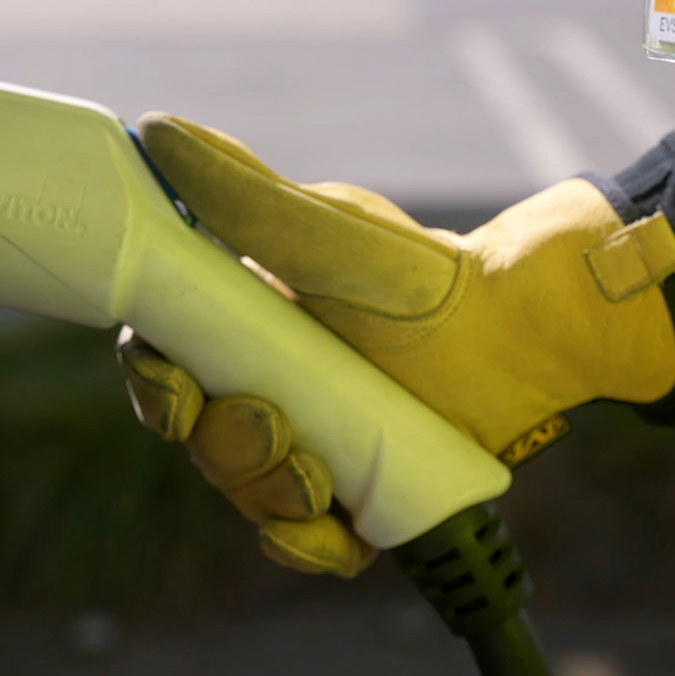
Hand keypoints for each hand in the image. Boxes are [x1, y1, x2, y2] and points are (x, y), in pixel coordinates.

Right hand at [120, 116, 674, 574]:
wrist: (518, 337)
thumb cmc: (420, 274)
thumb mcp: (325, 232)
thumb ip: (242, 192)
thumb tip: (159, 129)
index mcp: (238, 324)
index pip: (162, 364)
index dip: (156, 387)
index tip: (179, 391)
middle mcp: (263, 385)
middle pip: (199, 438)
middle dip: (227, 446)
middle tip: (276, 428)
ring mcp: (308, 444)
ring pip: (246, 492)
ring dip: (269, 495)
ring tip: (321, 477)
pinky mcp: (353, 497)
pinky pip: (302, 541)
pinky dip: (306, 546)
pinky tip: (331, 533)